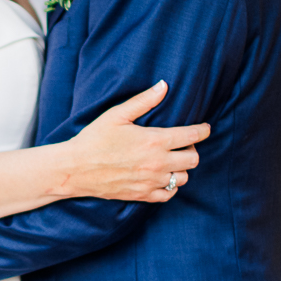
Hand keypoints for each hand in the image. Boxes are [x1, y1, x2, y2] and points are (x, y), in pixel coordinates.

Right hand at [65, 82, 209, 203]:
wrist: (75, 168)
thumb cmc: (94, 139)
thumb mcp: (117, 114)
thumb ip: (143, 101)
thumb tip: (163, 86)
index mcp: (154, 141)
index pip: (191, 136)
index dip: (203, 131)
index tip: (205, 128)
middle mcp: (157, 163)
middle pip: (193, 159)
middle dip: (192, 150)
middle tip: (183, 144)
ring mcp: (151, 181)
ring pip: (183, 178)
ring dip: (182, 168)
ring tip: (172, 160)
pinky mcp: (142, 195)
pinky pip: (168, 194)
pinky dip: (171, 186)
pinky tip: (163, 177)